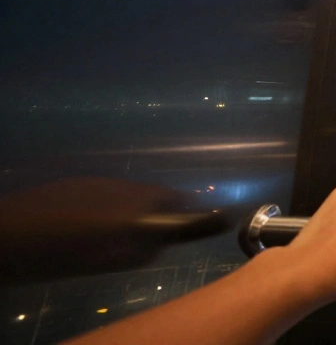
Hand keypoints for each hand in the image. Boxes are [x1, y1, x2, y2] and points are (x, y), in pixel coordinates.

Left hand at [0, 178, 220, 284]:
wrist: (9, 234)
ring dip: (138, 208)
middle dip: (164, 210)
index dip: (195, 211)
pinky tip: (98, 225)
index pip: (180, 202)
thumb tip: (163, 243)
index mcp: (135, 206)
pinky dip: (116, 205)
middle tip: (156, 236)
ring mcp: (100, 181)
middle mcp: (123, 186)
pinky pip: (112, 192)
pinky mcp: (80, 183)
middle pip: (158, 194)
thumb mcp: (107, 260)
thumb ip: (141, 250)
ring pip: (134, 193)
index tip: (210, 218)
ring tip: (124, 233)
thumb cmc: (61, 254)